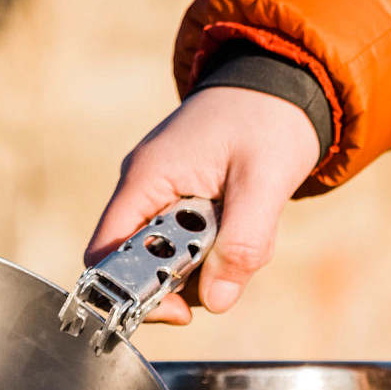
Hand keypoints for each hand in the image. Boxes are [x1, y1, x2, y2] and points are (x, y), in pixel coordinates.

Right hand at [84, 86, 321, 323]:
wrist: (284, 81)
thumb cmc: (269, 119)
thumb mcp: (265, 183)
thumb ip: (242, 244)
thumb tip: (216, 302)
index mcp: (147, 179)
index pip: (106, 255)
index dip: (131, 292)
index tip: (180, 308)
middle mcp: (144, 188)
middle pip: (140, 265)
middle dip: (187, 276)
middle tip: (231, 258)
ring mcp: (162, 193)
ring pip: (171, 258)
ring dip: (211, 260)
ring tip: (244, 224)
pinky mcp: (183, 199)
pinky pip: (191, 243)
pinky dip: (219, 245)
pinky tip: (242, 218)